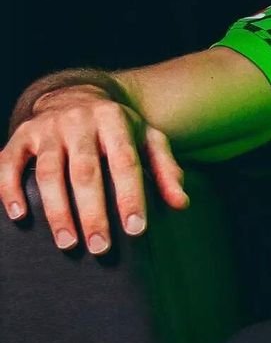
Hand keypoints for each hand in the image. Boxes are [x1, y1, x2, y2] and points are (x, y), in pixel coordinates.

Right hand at [0, 85, 189, 254]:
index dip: (130, 196)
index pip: (125, 162)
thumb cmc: (118, 128)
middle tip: (100, 247)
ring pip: (48, 172)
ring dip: (57, 211)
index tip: (135, 229)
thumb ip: (165, 169)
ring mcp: (47, 128)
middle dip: (93, 212)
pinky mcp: (21, 135)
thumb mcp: (148, 138)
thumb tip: (181, 204)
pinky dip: (9, 189)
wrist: (77, 94)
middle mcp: (79, 121)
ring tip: (67, 243)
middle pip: (85, 172)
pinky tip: (19, 216)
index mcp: (114, 120)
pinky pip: (9, 163)